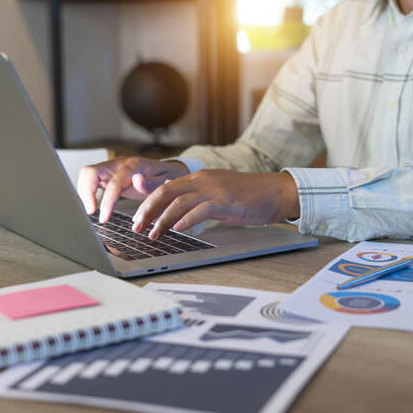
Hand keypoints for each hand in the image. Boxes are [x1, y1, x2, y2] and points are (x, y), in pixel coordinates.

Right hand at [77, 156, 188, 221]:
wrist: (166, 170)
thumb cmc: (166, 178)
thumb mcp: (166, 182)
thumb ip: (151, 183)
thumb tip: (137, 180)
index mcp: (133, 166)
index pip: (114, 183)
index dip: (106, 202)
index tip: (103, 218)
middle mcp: (119, 164)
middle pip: (91, 172)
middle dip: (86, 193)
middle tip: (90, 212)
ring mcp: (111, 167)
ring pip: (87, 174)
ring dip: (84, 192)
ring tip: (90, 209)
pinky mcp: (107, 173)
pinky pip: (89, 178)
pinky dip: (86, 190)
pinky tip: (91, 204)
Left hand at [131, 170, 299, 239]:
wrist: (275, 192)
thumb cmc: (248, 196)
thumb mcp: (218, 193)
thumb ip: (198, 199)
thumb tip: (178, 211)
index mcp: (200, 178)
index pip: (166, 187)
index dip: (148, 202)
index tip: (138, 218)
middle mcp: (203, 180)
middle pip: (166, 192)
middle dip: (147, 210)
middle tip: (137, 227)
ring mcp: (215, 190)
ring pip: (179, 202)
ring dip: (163, 219)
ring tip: (154, 234)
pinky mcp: (227, 202)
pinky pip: (201, 209)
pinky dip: (187, 220)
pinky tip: (179, 230)